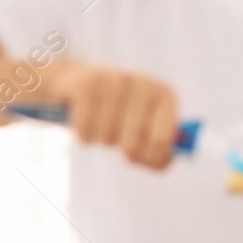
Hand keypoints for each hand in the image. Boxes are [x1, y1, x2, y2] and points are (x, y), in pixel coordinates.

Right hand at [48, 61, 180, 168]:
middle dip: (121, 147)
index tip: (140, 156)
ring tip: (99, 127)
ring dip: (100, 140)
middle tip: (118, 138)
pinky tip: (83, 123)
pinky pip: (85, 128)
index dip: (150, 156)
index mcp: (164, 95)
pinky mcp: (88, 85)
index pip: (162, 139)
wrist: (78, 83)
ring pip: (107, 136)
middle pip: (133, 142)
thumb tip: (160, 162)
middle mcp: (142, 85)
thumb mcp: (142, 128)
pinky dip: (83, 134)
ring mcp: (114, 81)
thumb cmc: (117, 112)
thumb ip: (158, 151)